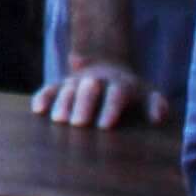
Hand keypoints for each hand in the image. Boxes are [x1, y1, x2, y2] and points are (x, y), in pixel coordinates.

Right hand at [30, 56, 169, 131]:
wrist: (110, 69)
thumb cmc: (132, 93)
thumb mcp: (149, 95)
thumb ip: (156, 105)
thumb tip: (157, 118)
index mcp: (120, 83)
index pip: (116, 94)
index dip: (111, 109)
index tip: (105, 127)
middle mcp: (97, 80)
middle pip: (89, 89)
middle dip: (83, 105)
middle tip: (79, 124)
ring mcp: (77, 81)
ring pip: (67, 89)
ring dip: (63, 103)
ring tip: (59, 121)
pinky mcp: (61, 84)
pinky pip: (49, 88)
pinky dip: (43, 97)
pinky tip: (38, 110)